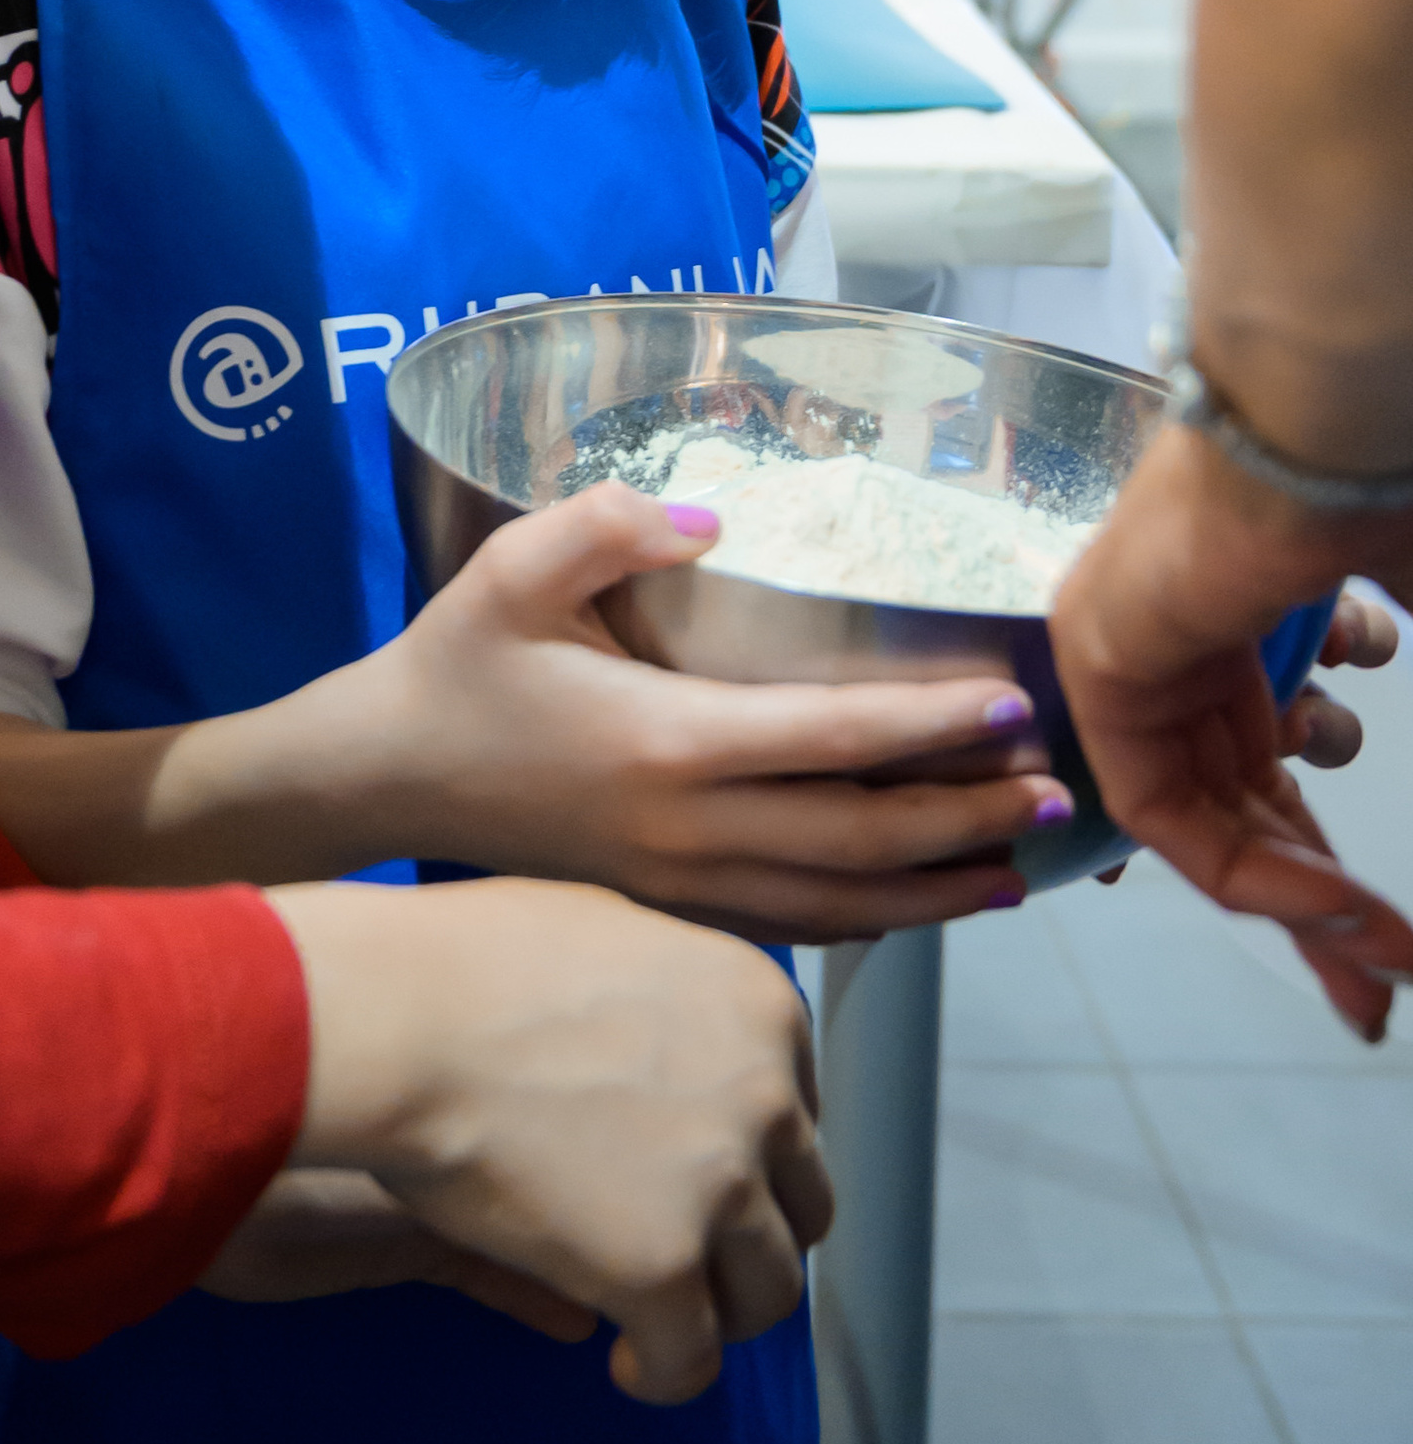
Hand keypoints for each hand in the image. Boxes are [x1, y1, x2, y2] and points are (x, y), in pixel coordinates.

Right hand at [272, 873, 830, 1405]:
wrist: (401, 1018)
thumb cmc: (467, 963)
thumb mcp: (602, 933)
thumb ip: (665, 994)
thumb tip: (663, 1038)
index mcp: (761, 1006)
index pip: (796, 1113)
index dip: (745, 1155)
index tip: (691, 1175)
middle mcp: (767, 1095)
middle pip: (800, 1206)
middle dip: (746, 1236)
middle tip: (679, 1250)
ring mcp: (721, 1186)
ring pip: (768, 1293)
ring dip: (716, 1310)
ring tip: (655, 1316)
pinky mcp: (663, 1270)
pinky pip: (691, 1360)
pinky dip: (662, 1372)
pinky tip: (623, 1360)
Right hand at [329, 483, 1065, 938]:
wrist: (384, 778)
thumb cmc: (452, 665)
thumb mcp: (510, 569)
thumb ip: (609, 526)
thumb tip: (710, 518)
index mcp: (664, 743)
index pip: (832, 740)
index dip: (934, 724)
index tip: (1018, 705)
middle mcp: (689, 829)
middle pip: (862, 837)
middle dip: (971, 817)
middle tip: (1060, 796)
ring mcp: (681, 885)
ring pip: (841, 901)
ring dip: (940, 886)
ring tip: (1022, 866)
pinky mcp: (669, 909)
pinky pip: (795, 924)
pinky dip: (873, 919)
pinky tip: (920, 904)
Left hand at [1050, 424, 1412, 1040]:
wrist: (1302, 434)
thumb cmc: (1354, 486)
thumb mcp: (1385, 597)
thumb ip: (1367, 658)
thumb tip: (1390, 657)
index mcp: (1234, 634)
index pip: (1264, 782)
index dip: (1324, 871)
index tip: (1388, 944)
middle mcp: (1174, 656)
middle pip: (1238, 818)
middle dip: (1320, 914)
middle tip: (1381, 994)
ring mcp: (1131, 666)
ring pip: (1208, 827)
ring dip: (1307, 903)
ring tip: (1385, 952)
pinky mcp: (1103, 680)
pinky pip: (1165, 816)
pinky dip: (1254, 874)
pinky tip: (1339, 907)